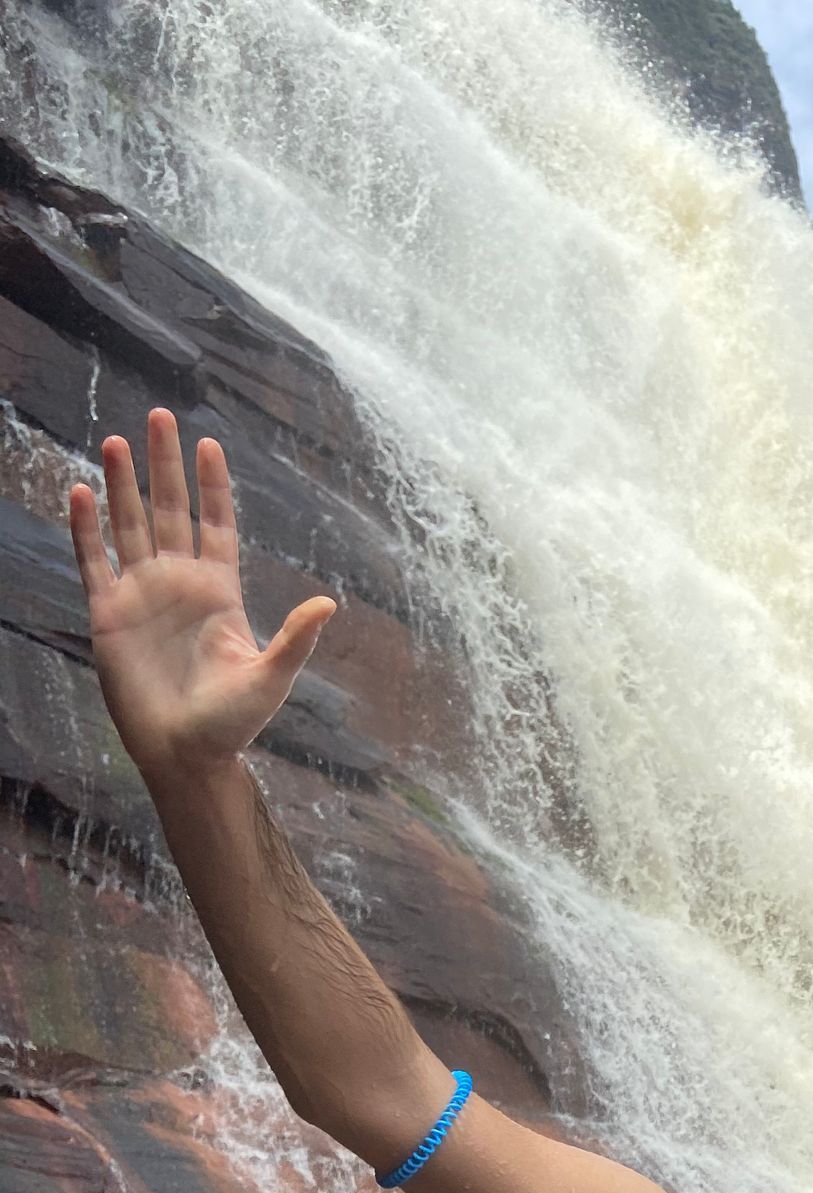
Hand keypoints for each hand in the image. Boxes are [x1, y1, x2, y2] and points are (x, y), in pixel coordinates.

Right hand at [69, 409, 335, 776]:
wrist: (186, 755)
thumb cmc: (233, 723)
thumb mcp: (270, 676)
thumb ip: (295, 638)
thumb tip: (329, 603)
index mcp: (219, 592)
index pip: (215, 524)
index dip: (212, 485)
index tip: (209, 443)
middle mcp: (178, 584)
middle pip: (168, 511)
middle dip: (164, 466)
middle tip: (161, 417)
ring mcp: (142, 596)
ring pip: (129, 526)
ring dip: (123, 485)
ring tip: (118, 441)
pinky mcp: (109, 616)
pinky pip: (94, 562)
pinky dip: (87, 528)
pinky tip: (82, 491)